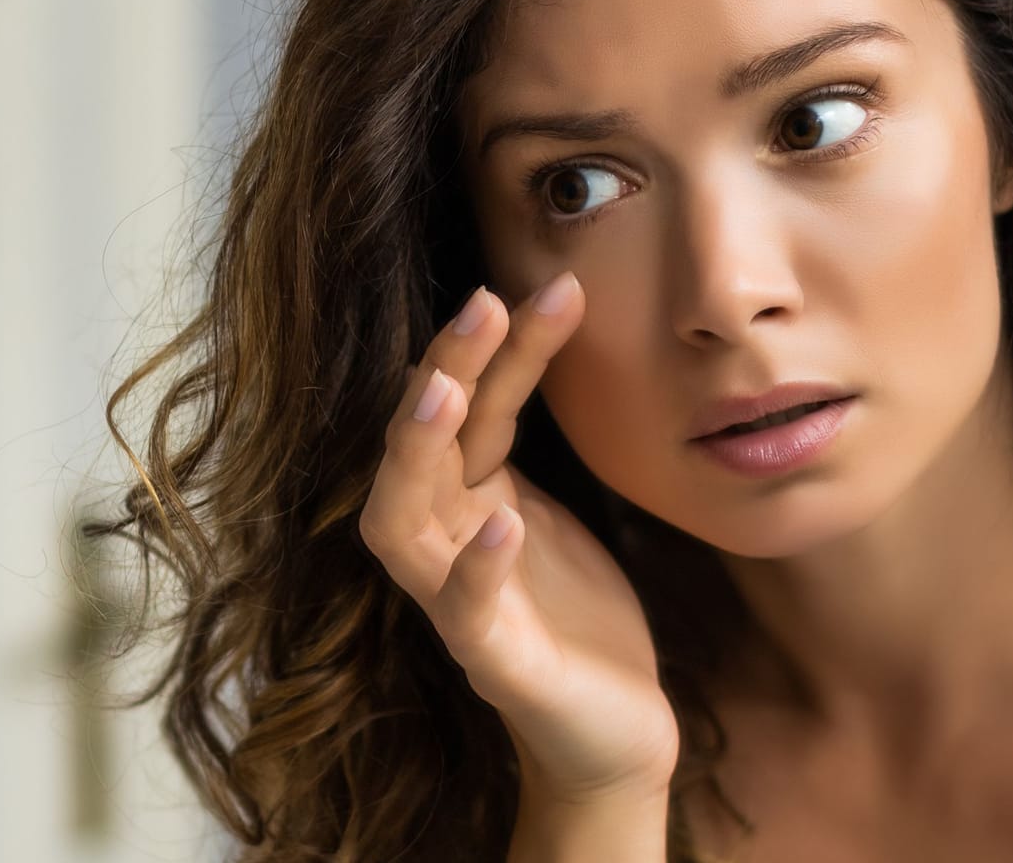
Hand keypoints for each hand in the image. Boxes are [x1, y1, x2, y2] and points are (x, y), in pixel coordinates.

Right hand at [360, 271, 678, 800]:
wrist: (611, 728)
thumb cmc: (575, 613)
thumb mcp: (551, 507)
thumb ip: (520, 439)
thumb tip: (528, 329)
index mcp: (466, 497)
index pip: (472, 406)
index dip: (500, 346)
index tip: (549, 284)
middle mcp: (445, 540)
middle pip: (420, 443)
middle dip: (444, 370)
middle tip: (484, 302)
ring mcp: (456, 603)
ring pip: (401, 522)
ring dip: (417, 453)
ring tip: (446, 391)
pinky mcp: (490, 663)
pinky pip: (465, 612)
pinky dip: (477, 568)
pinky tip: (501, 525)